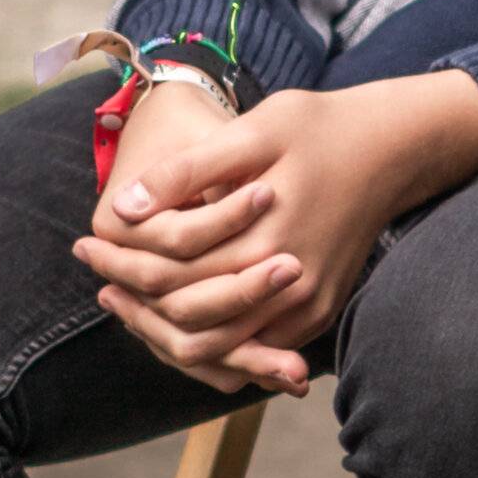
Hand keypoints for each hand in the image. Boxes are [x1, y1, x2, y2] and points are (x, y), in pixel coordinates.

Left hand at [81, 73, 477, 395]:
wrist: (393, 148)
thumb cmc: (318, 128)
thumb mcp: (254, 130)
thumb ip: (189, 171)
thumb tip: (126, 206)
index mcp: (266, 238)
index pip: (172, 273)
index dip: (120, 261)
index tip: (84, 243)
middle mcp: (289, 285)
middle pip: (188, 321)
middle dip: (134, 304)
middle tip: (96, 278)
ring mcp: (308, 306)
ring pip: (219, 349)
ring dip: (166, 331)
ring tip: (124, 300)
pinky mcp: (319, 312)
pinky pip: (253, 348)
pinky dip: (211, 341)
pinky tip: (176, 314)